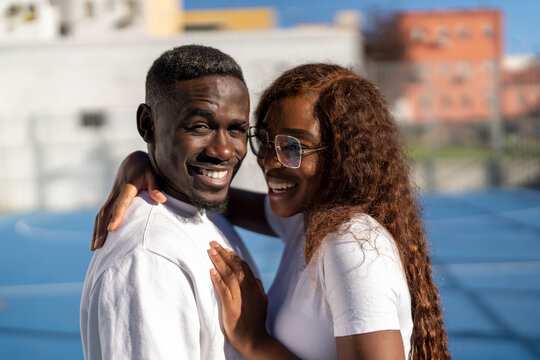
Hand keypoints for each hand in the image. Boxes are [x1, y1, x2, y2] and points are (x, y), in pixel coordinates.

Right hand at [91, 151, 165, 250]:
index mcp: (127, 187)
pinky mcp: (110, 200)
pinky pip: (102, 214)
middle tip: (100, 246)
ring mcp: (111, 196)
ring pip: (101, 214)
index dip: (117, 216)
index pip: (121, 203)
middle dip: (102, 229)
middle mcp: (116, 192)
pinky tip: (97, 240)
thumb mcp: (152, 174)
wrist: (133, 161)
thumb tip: (161, 200)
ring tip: (95, 248)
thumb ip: (155, 187)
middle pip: (106, 212)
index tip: (112, 229)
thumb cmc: (146, 169)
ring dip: (97, 231)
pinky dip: (97, 227)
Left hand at [208, 241, 269, 355]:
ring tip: (210, 251)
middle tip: (212, 243)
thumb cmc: (256, 322)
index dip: (232, 255)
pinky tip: (211, 271)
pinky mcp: (231, 307)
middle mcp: (247, 289)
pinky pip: (223, 290)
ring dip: (219, 261)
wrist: (255, 340)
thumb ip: (258, 288)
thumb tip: (255, 278)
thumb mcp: (262, 301)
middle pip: (235, 266)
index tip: (224, 248)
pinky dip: (217, 279)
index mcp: (254, 286)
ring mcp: (239, 297)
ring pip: (229, 274)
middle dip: (223, 253)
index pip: (242, 266)